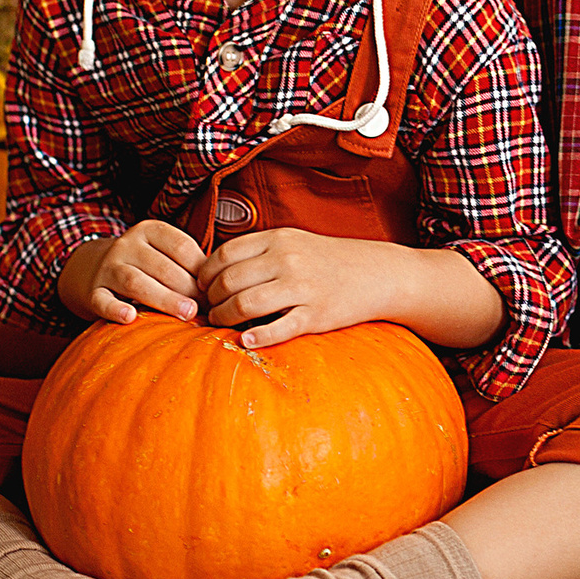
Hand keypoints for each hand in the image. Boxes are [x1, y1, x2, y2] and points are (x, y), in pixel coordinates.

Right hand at [57, 220, 207, 325]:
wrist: (94, 268)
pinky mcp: (93, 291)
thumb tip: (223, 290)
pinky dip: (115, 310)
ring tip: (187, 314)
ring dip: (164, 299)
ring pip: (136, 282)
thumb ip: (189, 266)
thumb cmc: (146, 265)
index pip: (181, 246)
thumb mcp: (165, 253)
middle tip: (207, 308)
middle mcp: (127, 245)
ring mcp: (108, 268)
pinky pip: (103, 300)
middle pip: (162, 266)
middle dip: (187, 288)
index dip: (202, 269)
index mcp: (150, 231)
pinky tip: (130, 318)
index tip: (216, 289)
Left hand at [192, 227, 405, 349]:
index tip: (202, 287)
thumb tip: (215, 270)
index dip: (205, 274)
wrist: (377, 273)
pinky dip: (257, 337)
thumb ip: (258, 251)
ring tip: (221, 324)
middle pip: (229, 281)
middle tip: (209, 310)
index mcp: (278, 239)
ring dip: (224, 318)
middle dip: (211, 300)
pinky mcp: (316, 315)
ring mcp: (302, 288)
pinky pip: (278, 329)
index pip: (224, 256)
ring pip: (246, 304)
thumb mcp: (293, 242)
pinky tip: (245, 340)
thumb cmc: (327, 260)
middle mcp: (287, 260)